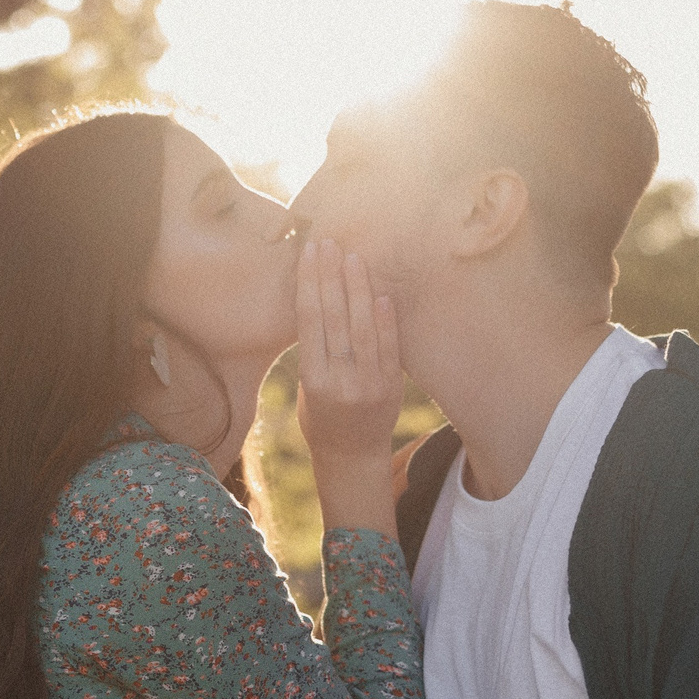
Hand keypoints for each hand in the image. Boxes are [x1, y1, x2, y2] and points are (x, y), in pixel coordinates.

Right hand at [296, 237, 403, 535]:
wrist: (353, 456)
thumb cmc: (320, 417)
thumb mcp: (307, 387)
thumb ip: (314, 351)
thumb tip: (320, 302)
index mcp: (313, 380)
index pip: (310, 321)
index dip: (309, 284)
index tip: (308, 254)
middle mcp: (341, 381)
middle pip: (335, 319)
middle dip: (330, 276)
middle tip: (328, 242)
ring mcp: (369, 384)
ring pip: (363, 328)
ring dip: (358, 289)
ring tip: (353, 257)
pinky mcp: (392, 386)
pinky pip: (389, 347)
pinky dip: (386, 320)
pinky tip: (381, 294)